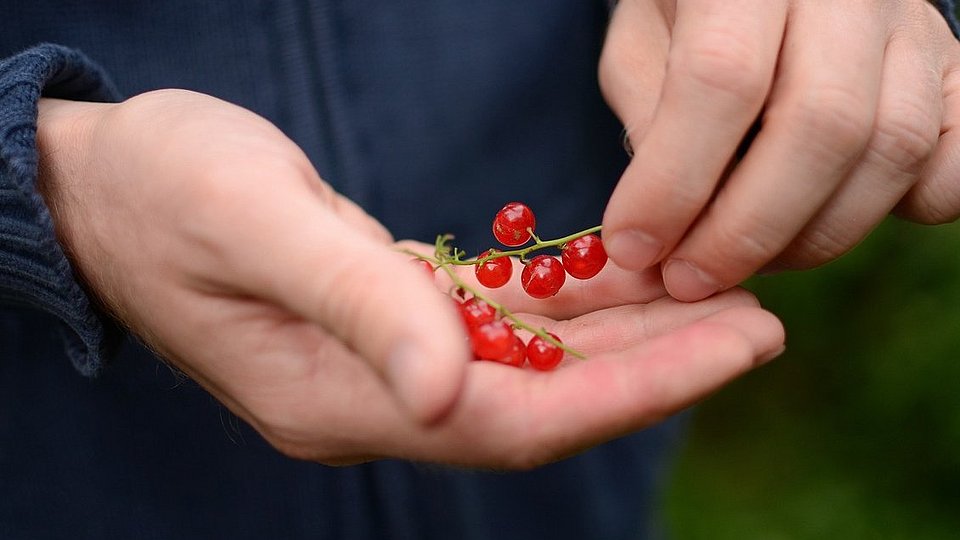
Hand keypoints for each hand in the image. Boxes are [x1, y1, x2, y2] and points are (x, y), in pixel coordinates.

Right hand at [36, 90, 782, 467]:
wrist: (98, 186)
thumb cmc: (163, 190)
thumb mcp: (251, 223)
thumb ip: (354, 304)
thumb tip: (449, 393)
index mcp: (342, 396)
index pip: (519, 418)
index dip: (635, 390)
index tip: (739, 346)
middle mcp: (375, 398)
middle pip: (544, 402)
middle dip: (658, 368)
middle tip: (763, 323)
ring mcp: (379, 366)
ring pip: (530, 365)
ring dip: (625, 337)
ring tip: (719, 298)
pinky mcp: (383, 322)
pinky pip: (495, 327)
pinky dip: (563, 305)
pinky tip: (623, 274)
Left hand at [600, 0, 959, 300]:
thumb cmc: (691, 15)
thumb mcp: (639, 46)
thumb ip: (647, 119)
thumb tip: (658, 226)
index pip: (723, 78)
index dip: (674, 181)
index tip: (634, 246)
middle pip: (822, 124)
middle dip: (745, 230)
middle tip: (688, 278)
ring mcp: (914, 30)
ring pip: (892, 150)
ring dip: (810, 236)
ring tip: (744, 258)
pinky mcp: (953, 76)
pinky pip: (954, 169)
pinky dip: (904, 214)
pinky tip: (827, 222)